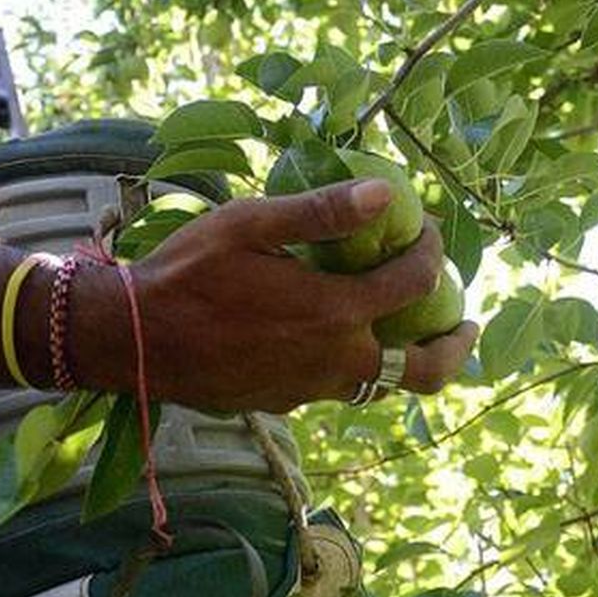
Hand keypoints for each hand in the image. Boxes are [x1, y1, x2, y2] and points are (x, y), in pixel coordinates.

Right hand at [71, 179, 476, 411]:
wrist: (130, 341)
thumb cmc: (186, 273)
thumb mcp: (249, 224)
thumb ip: (320, 211)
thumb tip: (385, 192)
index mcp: (334, 313)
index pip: (413, 284)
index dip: (434, 252)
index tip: (432, 232)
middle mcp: (334, 362)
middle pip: (423, 372)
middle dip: (456, 348)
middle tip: (467, 324)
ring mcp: (308, 391)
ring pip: (379, 386)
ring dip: (404, 360)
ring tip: (408, 331)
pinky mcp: (282, 404)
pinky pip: (334, 388)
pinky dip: (353, 366)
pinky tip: (332, 337)